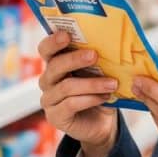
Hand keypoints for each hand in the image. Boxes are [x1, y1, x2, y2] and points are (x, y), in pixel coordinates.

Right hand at [38, 31, 118, 156]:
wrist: (101, 122)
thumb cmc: (98, 90)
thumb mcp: (99, 72)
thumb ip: (97, 59)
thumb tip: (111, 41)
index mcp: (55, 63)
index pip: (46, 49)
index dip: (53, 41)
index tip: (67, 34)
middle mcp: (47, 80)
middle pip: (54, 66)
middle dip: (74, 59)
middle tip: (94, 55)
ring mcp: (48, 99)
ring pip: (66, 86)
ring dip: (92, 84)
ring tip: (112, 83)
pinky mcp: (55, 116)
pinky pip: (71, 104)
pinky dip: (90, 99)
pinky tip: (105, 97)